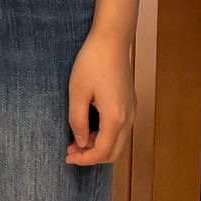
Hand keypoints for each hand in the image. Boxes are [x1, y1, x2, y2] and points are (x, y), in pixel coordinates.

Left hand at [66, 27, 133, 166]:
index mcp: (115, 118)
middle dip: (92, 157)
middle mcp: (128, 119)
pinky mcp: (130, 105)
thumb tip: (80, 142)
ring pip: (118, 142)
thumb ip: (78, 121)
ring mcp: (131, 112)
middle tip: (71, 152)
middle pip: (113, 153)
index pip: (102, 152)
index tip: (68, 157)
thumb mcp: (77, 92)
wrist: (111, 41)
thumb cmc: (92, 62)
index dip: (85, 159)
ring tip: (77, 140)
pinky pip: (120, 130)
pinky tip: (89, 128)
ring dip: (99, 146)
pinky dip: (105, 136)